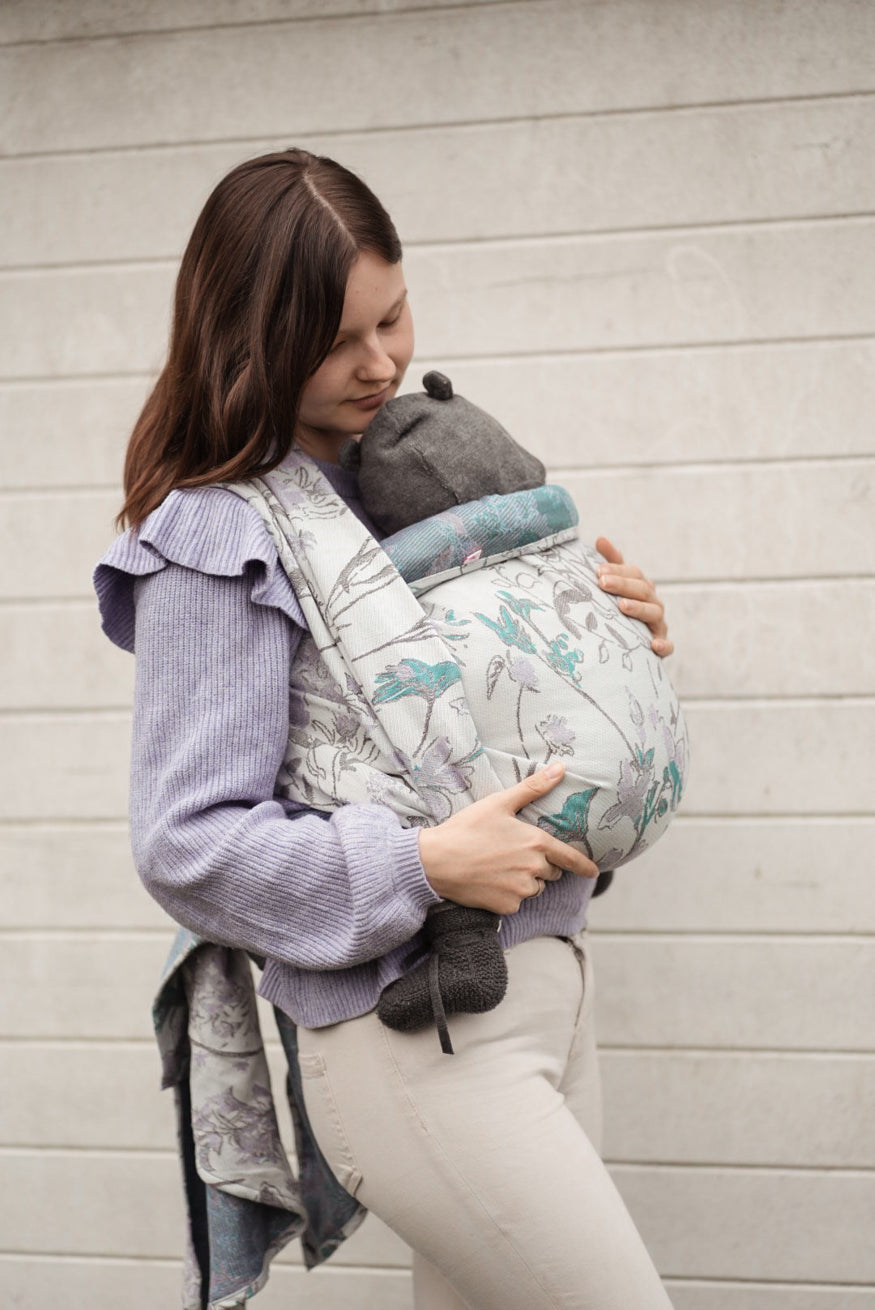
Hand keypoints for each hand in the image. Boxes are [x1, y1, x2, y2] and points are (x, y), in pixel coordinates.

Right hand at [417, 762, 598, 915]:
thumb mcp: (499, 803)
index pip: (570, 858)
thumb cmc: (467, 828)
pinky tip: (489, 881)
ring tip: (498, 866)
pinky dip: (507, 894)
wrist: (436, 861)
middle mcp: (534, 868)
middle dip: (538, 865)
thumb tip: (561, 768)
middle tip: (511, 853)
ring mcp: (521, 890)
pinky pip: (517, 901)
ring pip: (534, 888)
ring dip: (525, 880)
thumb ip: (534, 787)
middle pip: (550, 872)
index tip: (593, 872)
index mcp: (536, 843)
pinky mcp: (507, 906)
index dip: (583, 866)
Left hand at [595, 536, 673, 656]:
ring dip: (639, 608)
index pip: (633, 573)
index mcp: (642, 587)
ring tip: (621, 606)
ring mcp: (658, 624)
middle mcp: (653, 603)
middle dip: (623, 585)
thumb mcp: (616, 587)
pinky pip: (667, 646)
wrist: (633, 645)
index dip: (617, 570)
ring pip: (654, 613)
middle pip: (642, 590)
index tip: (598, 570)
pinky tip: (653, 645)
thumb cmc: (622, 610)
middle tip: (603, 582)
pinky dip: (663, 645)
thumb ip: (612, 564)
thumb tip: (600, 539)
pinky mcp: (662, 645)